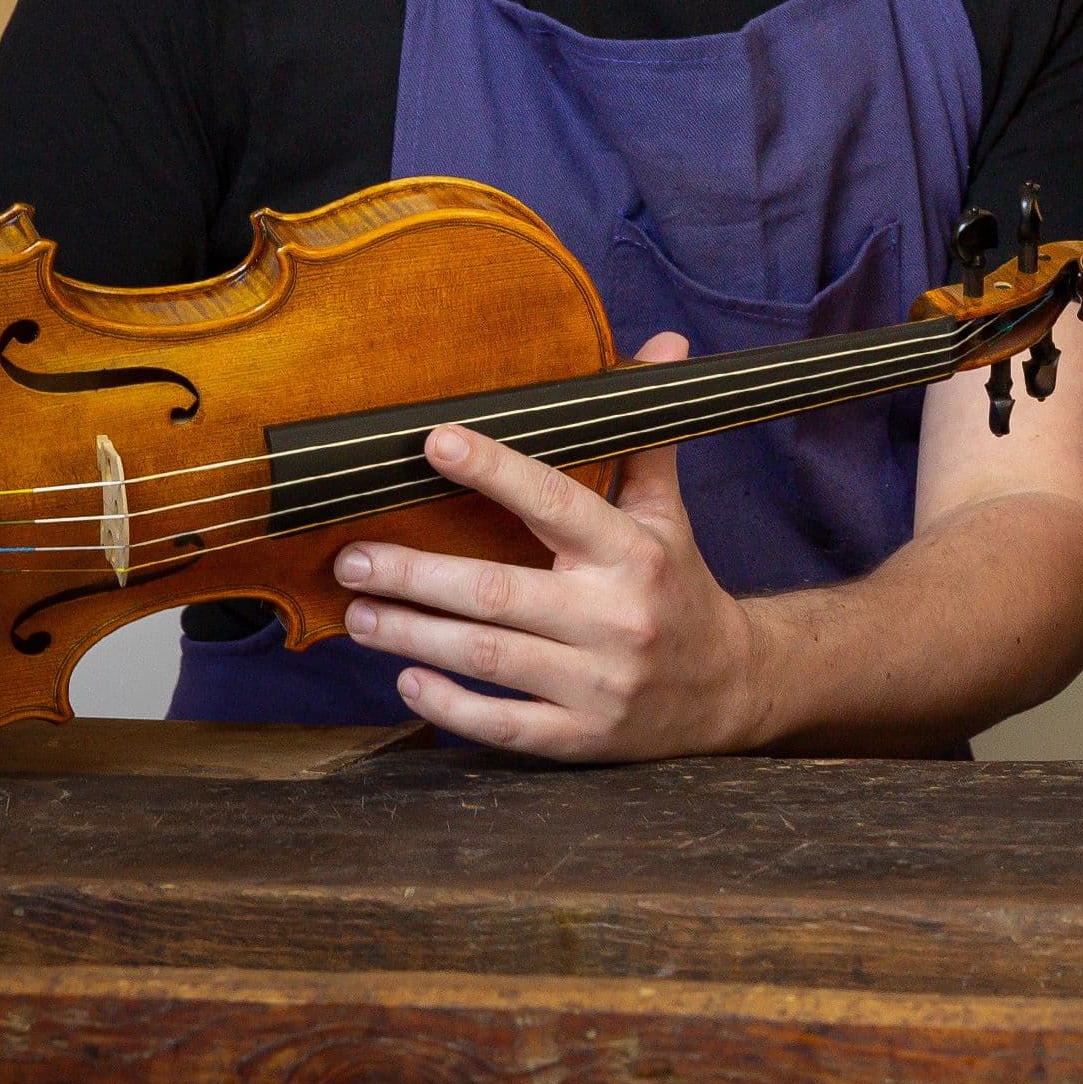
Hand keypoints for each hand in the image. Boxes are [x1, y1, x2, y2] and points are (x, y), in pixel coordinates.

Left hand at [333, 331, 770, 762]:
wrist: (728, 689)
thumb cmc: (679, 586)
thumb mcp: (668, 514)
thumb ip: (646, 438)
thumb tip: (662, 345)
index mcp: (633, 553)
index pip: (555, 503)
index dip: (494, 470)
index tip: (434, 443)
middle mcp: (615, 618)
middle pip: (495, 593)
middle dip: (415, 574)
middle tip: (354, 556)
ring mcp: (598, 684)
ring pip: (486, 658)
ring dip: (411, 634)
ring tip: (360, 612)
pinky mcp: (582, 738)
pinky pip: (502, 725)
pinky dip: (447, 703)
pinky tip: (405, 677)